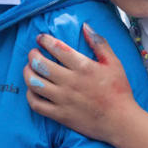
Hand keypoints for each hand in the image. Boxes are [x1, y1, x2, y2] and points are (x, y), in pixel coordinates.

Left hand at [23, 23, 138, 144]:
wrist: (120, 121)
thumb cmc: (118, 91)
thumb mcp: (114, 63)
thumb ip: (99, 43)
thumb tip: (85, 26)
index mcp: (83, 67)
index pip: (57, 48)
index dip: (45, 40)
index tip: (40, 38)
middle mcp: (70, 82)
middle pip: (40, 64)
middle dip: (32, 54)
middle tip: (33, 52)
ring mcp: (63, 99)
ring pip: (34, 83)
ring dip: (27, 72)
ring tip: (29, 68)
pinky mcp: (59, 115)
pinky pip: (36, 104)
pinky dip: (30, 94)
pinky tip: (33, 89)